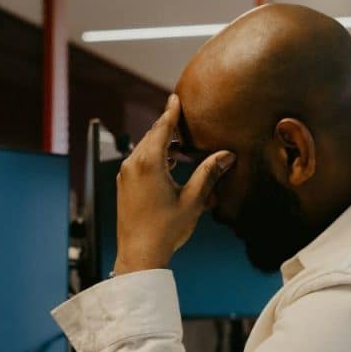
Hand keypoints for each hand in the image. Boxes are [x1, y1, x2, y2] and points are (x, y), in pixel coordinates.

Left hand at [113, 94, 235, 274]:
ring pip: (144, 149)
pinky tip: (167, 164)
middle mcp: (132, 165)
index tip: (175, 97)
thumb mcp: (193, 200)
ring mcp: (125, 176)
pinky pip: (138, 162)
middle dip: (167, 126)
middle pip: (151, 136)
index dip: (171, 111)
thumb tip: (227, 155)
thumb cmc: (166, 229)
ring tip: (178, 144)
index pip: (161, 128)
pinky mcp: (123, 186)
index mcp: (149, 163)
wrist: (139, 254)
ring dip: (160, 143)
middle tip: (180, 116)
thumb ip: (208, 173)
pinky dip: (152, 156)